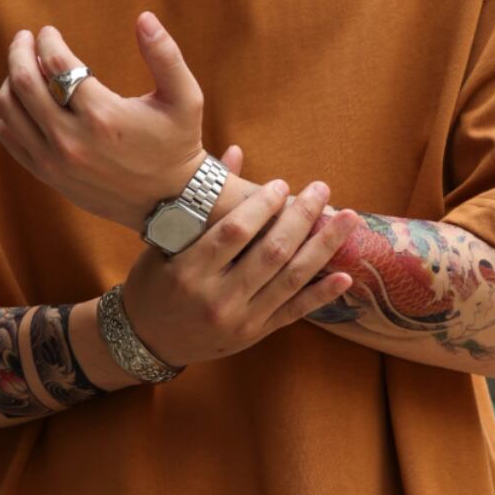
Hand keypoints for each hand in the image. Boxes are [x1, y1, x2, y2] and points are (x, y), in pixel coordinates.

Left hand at [0, 14, 212, 231]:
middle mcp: (72, 140)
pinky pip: (9, 138)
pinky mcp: (49, 176)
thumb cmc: (178, 144)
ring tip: (24, 68)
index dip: (48, 40)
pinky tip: (26, 102)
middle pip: (23, 82)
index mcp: (103, 116)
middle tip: (24, 38)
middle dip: (19, 51)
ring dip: (10, 80)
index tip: (49, 31)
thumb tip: (144, 17)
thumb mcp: (185, 98)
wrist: (168, 202)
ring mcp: (55, 161)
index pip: (56, 63)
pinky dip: (10, 114)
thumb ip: (166, 55)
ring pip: (9, 109)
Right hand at [120, 177, 358, 366]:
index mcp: (189, 271)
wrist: (146, 341)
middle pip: (271, 252)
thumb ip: (204, 203)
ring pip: (290, 279)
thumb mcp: (165, 243)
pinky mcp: (254, 334)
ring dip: (324, 247)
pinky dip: (321, 294)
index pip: (235, 231)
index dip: (263, 205)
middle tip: (321, 190)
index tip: (282, 185)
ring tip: (348, 220)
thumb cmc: (152, 285)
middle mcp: (217, 297)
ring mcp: (240, 319)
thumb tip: (234, 152)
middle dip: (302, 218)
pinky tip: (345, 276)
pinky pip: (294, 312)